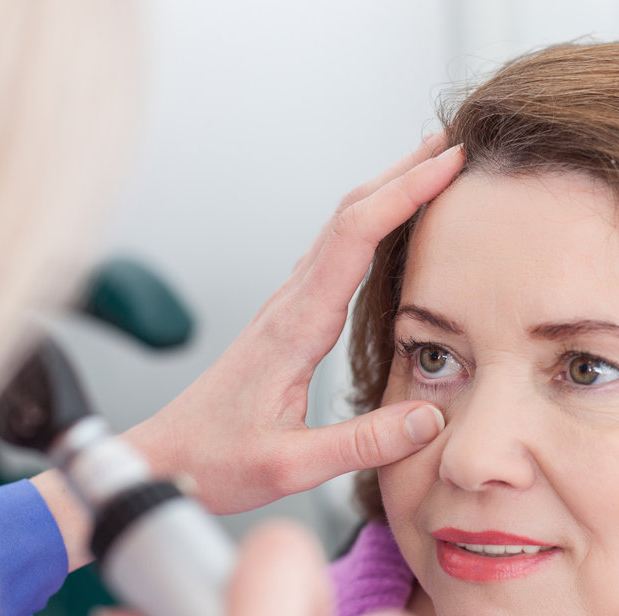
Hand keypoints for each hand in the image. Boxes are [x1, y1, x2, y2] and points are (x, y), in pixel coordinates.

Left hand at [122, 137, 463, 513]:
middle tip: (452, 144)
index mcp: (294, 327)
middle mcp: (288, 305)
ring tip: (430, 171)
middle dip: (401, 172)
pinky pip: (331, 254)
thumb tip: (431, 418)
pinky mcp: (285, 321)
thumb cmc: (216, 462)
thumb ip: (363, 444)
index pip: (355, 236)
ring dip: (384, 192)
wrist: (166, 459)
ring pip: (338, 228)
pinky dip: (367, 225)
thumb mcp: (291, 467)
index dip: (405, 193)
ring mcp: (284, 308)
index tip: (449, 164)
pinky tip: (386, 230)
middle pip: (347, 214)